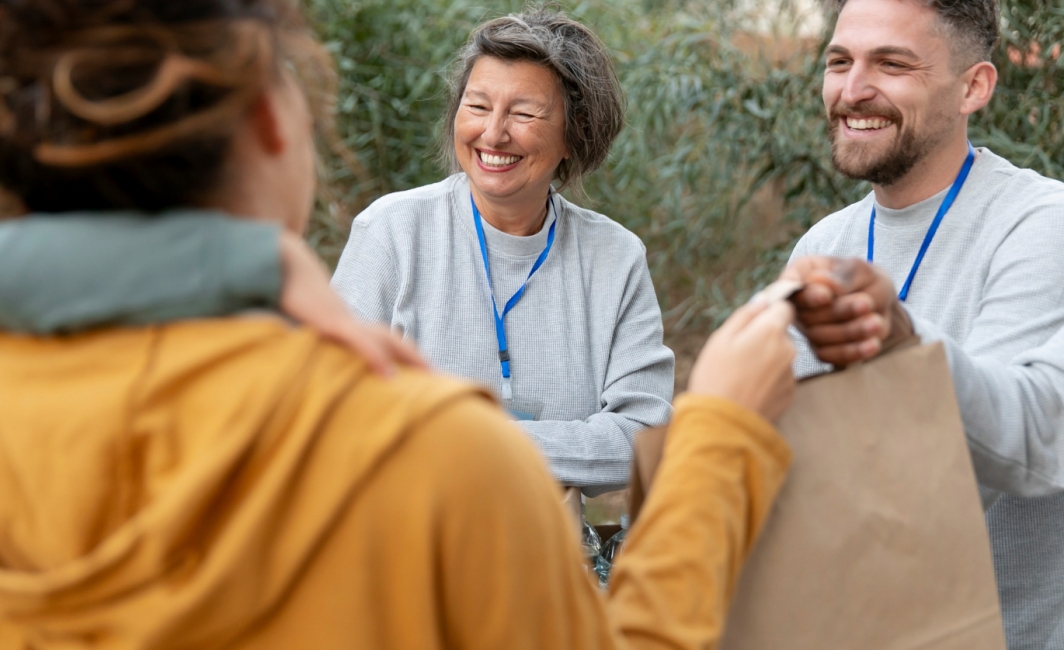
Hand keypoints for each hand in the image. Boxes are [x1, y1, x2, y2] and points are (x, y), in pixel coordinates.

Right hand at [278, 232, 426, 375]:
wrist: (282, 265)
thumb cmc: (290, 296)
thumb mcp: (300, 322)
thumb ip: (313, 336)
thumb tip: (316, 353)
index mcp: (347, 324)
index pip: (383, 339)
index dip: (403, 353)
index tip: (422, 373)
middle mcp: (351, 322)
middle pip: (393, 339)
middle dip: (415, 357)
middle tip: (438, 378)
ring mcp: (344, 321)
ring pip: (385, 339)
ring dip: (408, 356)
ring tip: (428, 375)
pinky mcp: (332, 324)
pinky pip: (360, 342)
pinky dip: (376, 357)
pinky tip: (389, 375)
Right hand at [688, 299, 796, 420]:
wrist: (722, 424)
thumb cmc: (715, 377)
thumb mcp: (720, 339)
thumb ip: (745, 315)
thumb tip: (763, 299)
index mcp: (771, 331)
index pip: (784, 307)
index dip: (769, 310)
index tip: (754, 320)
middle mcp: (788, 349)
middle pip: (781, 333)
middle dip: (764, 337)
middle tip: (737, 353)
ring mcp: (792, 373)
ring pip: (781, 356)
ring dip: (767, 359)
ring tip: (740, 376)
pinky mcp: (790, 394)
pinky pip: (781, 377)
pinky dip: (768, 379)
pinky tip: (748, 389)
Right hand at [780, 256, 912, 365]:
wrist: (880, 304)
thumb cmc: (865, 280)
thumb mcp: (860, 270)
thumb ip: (842, 276)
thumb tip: (818, 280)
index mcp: (801, 275)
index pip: (791, 286)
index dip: (806, 295)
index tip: (826, 296)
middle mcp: (798, 303)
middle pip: (807, 314)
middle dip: (839, 311)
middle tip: (867, 304)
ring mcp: (807, 328)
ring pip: (819, 337)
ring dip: (850, 331)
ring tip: (876, 322)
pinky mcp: (820, 349)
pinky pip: (829, 355)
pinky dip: (852, 351)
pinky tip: (872, 344)